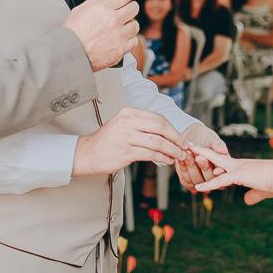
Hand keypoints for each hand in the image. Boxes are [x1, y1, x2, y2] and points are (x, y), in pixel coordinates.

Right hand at [63, 0, 139, 71]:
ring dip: (130, 24)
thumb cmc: (72, 35)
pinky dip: (130, 40)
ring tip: (122, 27)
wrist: (71, 54)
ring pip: (135, 25)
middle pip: (134, 8)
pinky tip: (122, 39)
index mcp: (103, 9)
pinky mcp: (121, 49)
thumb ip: (93, 0)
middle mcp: (113, 21)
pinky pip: (134, 41)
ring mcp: (119, 36)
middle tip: (128, 9)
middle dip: (132, 7)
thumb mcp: (78, 12)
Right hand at [73, 107, 187, 176]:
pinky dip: (163, 158)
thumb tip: (167, 132)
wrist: (87, 153)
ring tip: (179, 155)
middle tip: (184, 146)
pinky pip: (151, 154)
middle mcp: (127, 122)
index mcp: (129, 113)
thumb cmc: (107, 141)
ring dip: (172, 150)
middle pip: (161, 127)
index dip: (173, 128)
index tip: (180, 137)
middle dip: (176, 138)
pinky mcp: (126, 151)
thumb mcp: (123, 125)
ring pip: (158, 142)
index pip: (158, 118)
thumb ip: (142, 125)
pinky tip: (167, 160)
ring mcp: (126, 136)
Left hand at [176, 123, 228, 188]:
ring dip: (192, 166)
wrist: (189, 137)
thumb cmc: (203, 138)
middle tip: (199, 157)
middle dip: (204, 167)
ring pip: (197, 180)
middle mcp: (213, 178)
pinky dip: (184, 168)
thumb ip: (216, 144)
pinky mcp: (188, 182)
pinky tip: (182, 158)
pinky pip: (186, 179)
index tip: (216, 168)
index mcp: (223, 168)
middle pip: (210, 178)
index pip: (223, 173)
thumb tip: (223, 150)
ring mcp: (201, 182)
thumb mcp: (210, 138)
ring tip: (188, 153)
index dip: (219, 172)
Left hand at [190, 145, 272, 204]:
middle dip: (201, 151)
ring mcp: (238, 168)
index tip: (202, 155)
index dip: (212, 159)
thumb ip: (253, 195)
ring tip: (185, 155)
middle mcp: (238, 164)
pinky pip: (221, 180)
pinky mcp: (240, 176)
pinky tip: (198, 188)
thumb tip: (246, 201)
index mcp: (243, 167)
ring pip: (214, 163)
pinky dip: (209, 184)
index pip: (223, 162)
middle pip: (215, 156)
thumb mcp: (262, 190)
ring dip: (199, 161)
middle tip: (188, 145)